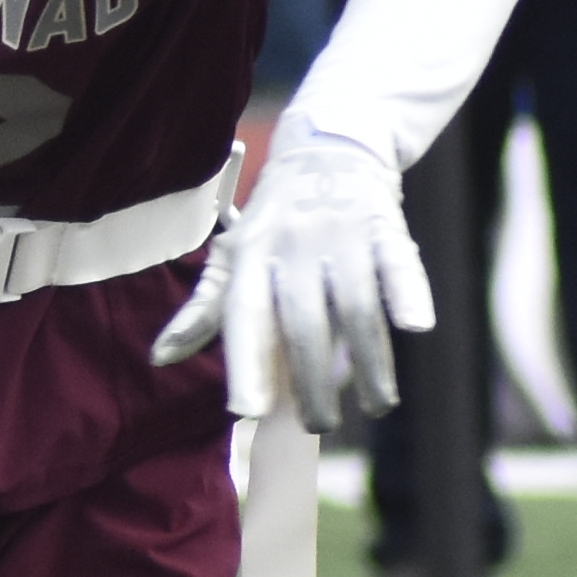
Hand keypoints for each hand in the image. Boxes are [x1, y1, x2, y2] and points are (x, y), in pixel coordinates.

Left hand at [158, 127, 433, 433]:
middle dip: (314, 382)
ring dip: (370, 362)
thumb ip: (203, 310)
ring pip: (355, 306)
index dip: (245, 364)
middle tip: (321, 426)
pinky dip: (408, 294)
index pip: (245, 316)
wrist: (327, 150)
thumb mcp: (232, 257)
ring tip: (377, 404)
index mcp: (250, 257)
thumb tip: (160, 358)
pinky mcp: (383, 226)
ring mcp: (340, 234)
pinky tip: (416, 327)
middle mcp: (292, 245)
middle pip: (304, 324)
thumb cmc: (273, 223)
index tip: (248, 412)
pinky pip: (397, 264)